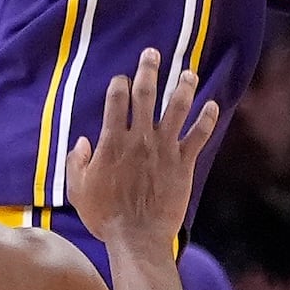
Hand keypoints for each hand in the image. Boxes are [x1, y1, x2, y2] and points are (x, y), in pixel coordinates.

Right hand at [63, 48, 219, 254]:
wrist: (137, 237)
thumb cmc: (104, 216)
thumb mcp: (77, 189)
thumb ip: (76, 162)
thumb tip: (82, 142)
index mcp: (113, 142)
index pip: (116, 100)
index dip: (119, 84)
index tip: (122, 79)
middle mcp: (140, 139)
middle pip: (145, 94)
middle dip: (149, 69)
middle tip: (152, 53)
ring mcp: (164, 149)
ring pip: (177, 108)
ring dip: (183, 86)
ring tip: (188, 72)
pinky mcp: (183, 163)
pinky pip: (199, 136)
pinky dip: (207, 119)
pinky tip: (213, 104)